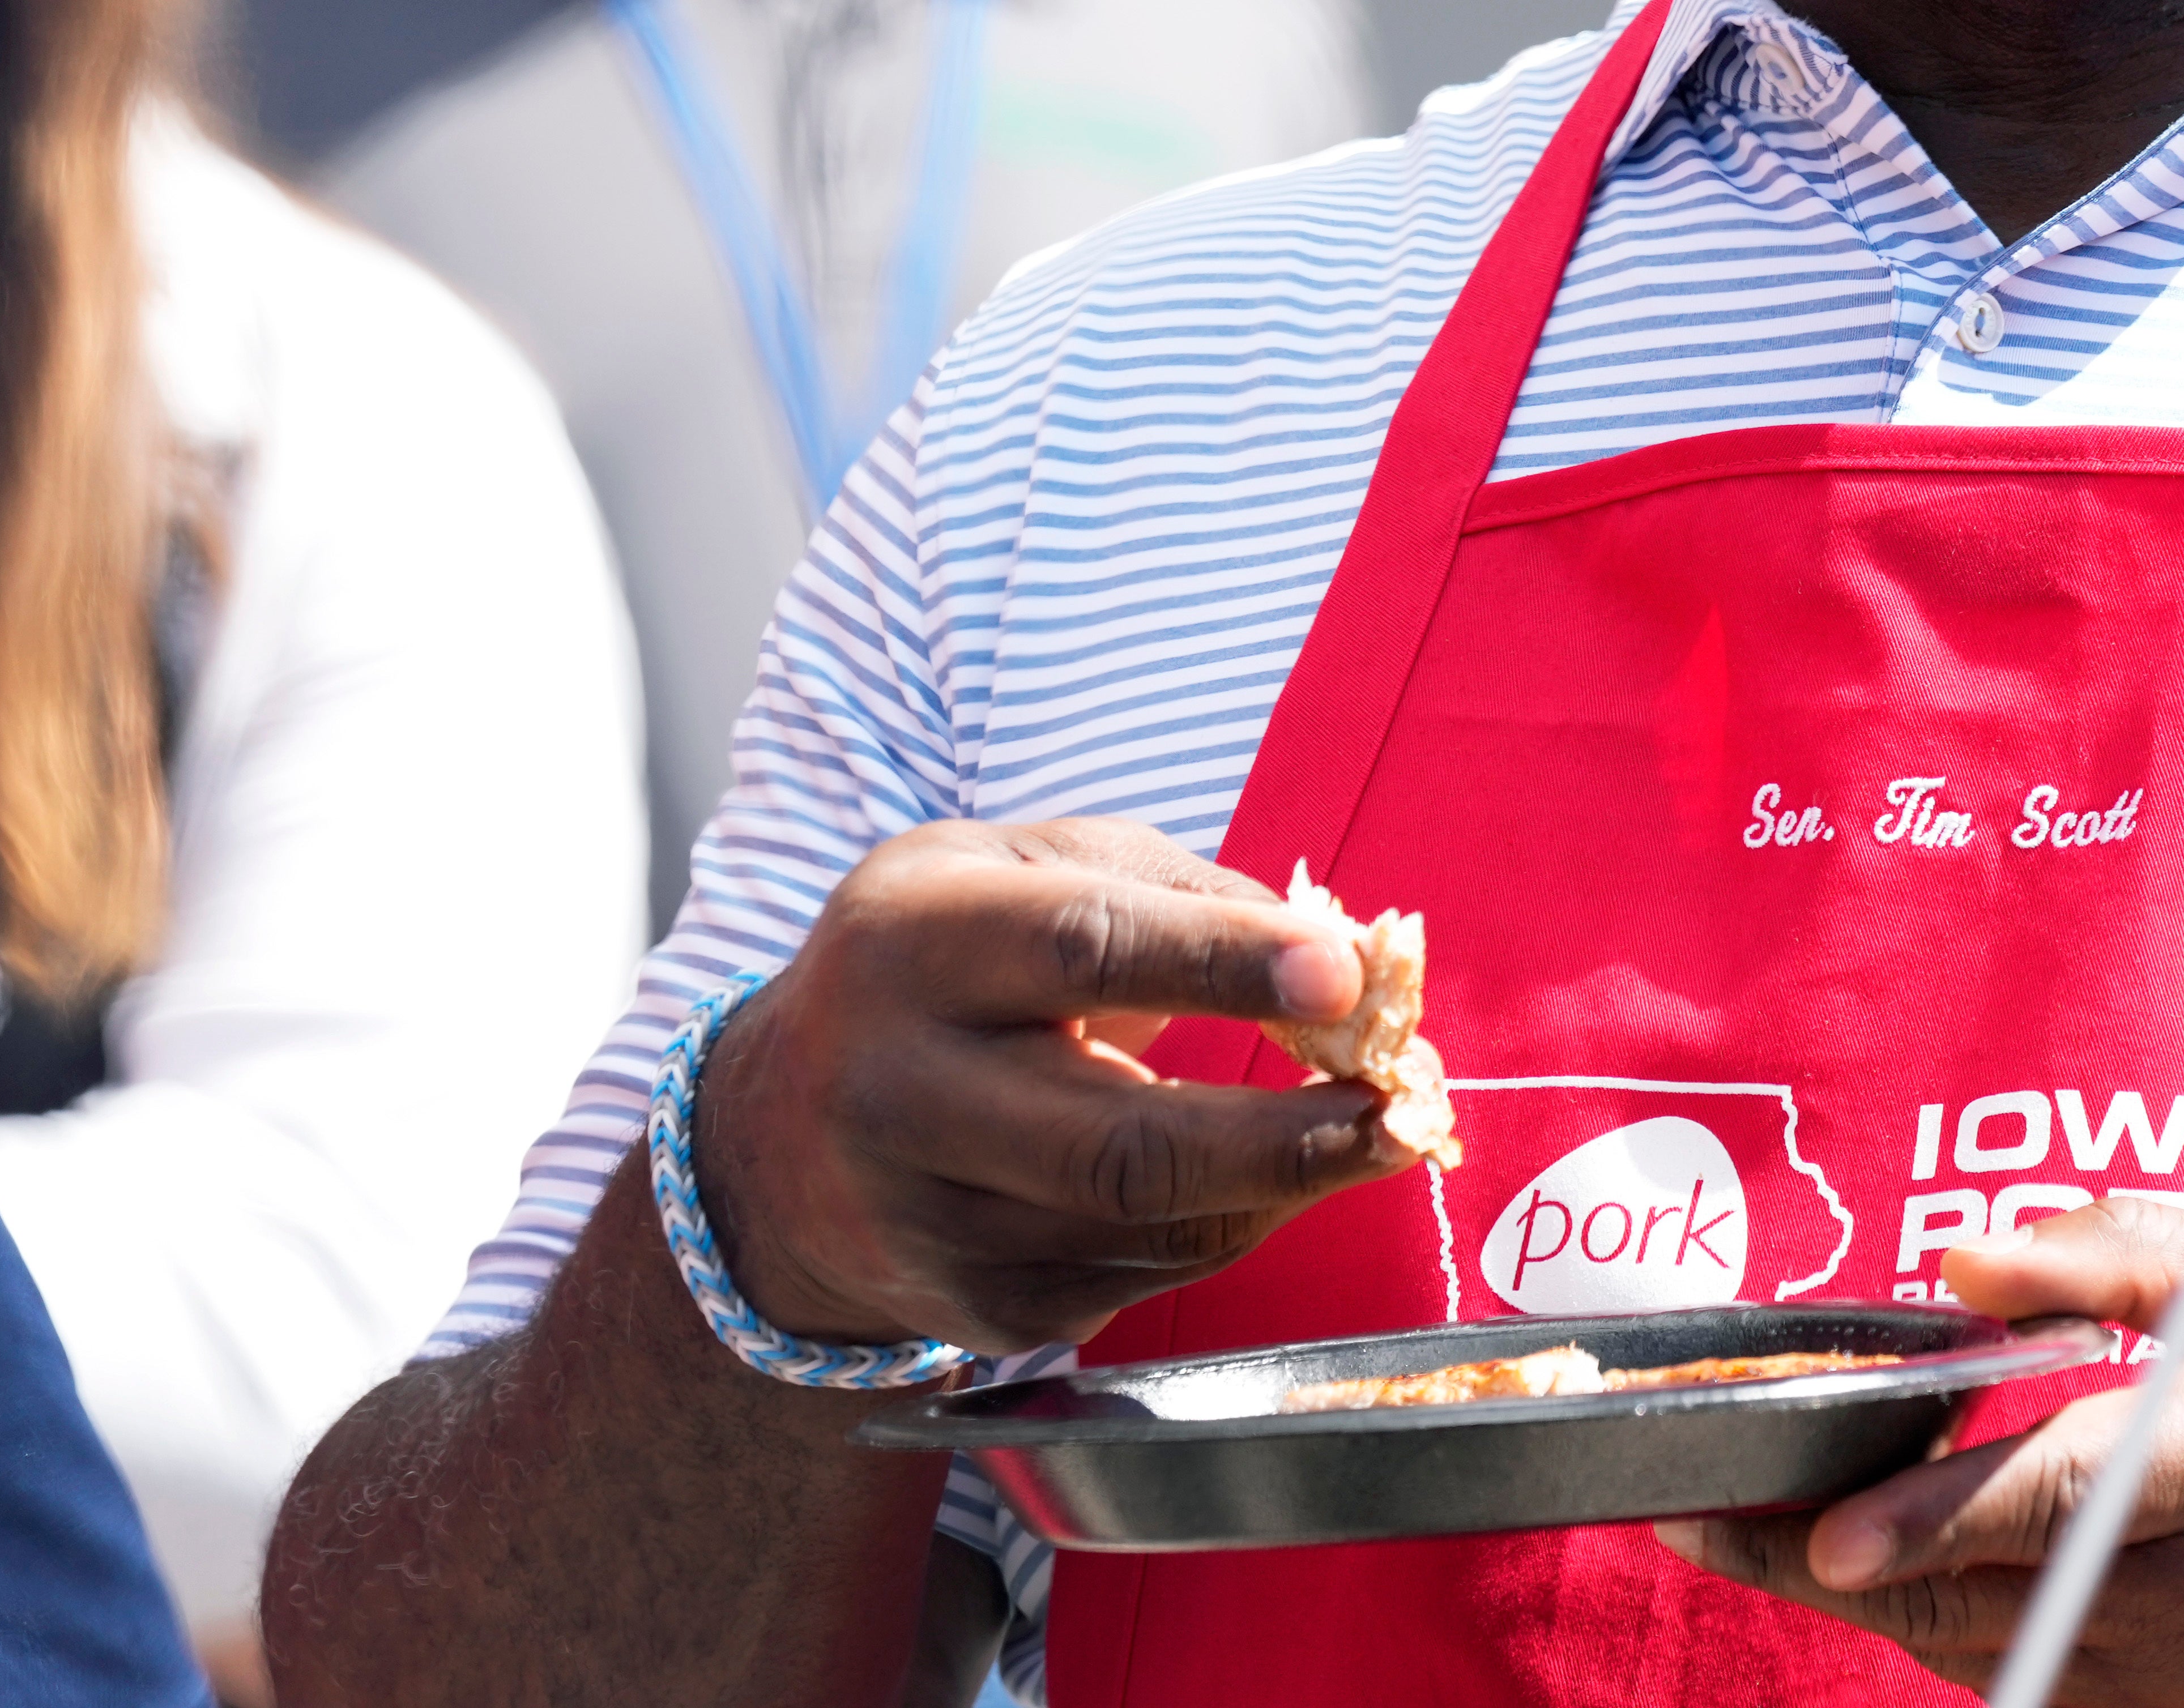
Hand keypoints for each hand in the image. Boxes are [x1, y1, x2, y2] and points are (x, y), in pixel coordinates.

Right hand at [693, 816, 1421, 1354]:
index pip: (1087, 950)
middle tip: (1405, 1106)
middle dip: (1286, 1133)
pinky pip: (1140, 1280)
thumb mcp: (1035, 870)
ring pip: (1147, 1225)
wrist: (778, 1131)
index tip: (1346, 977)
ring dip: (1287, 1184)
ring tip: (1378, 1131)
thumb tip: (1345, 961)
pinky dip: (1230, 1226)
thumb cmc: (953, 960)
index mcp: (913, 942)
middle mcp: (898, 1092)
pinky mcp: (972, 1312)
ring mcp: (927, 1222)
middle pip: (1121, 1141)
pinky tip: (1267, 1177)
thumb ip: (1186, 895)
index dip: (1226, 963)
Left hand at [1660, 1201, 2183, 1703]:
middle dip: (1824, 1566)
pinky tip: (1911, 1576)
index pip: (2056, 1496)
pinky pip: (2028, 1685)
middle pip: (1973, 1596)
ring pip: (1980, 1651)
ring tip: (1773, 1535)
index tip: (1822, 1535)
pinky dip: (1957, 1636)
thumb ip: (2118, 1258)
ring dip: (1875, 1601)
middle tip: (1704, 1520)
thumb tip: (1963, 1264)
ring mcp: (2180, 1670)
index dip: (1933, 1520)